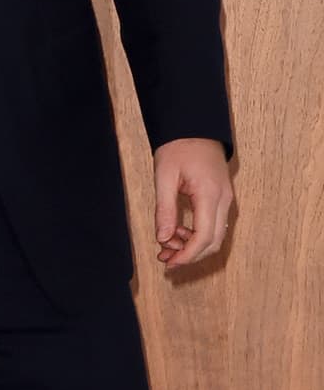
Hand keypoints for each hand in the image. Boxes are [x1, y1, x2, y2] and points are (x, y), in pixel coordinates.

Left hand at [153, 137, 232, 269]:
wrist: (194, 126)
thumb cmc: (178, 146)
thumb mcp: (164, 177)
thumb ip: (165, 209)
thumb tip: (163, 238)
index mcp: (210, 195)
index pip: (204, 237)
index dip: (187, 255)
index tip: (170, 263)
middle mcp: (224, 200)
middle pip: (213, 241)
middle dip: (190, 255)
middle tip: (166, 259)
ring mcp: (226, 199)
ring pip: (215, 235)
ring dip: (193, 246)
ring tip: (167, 246)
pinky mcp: (222, 197)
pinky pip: (215, 224)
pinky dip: (198, 234)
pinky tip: (178, 232)